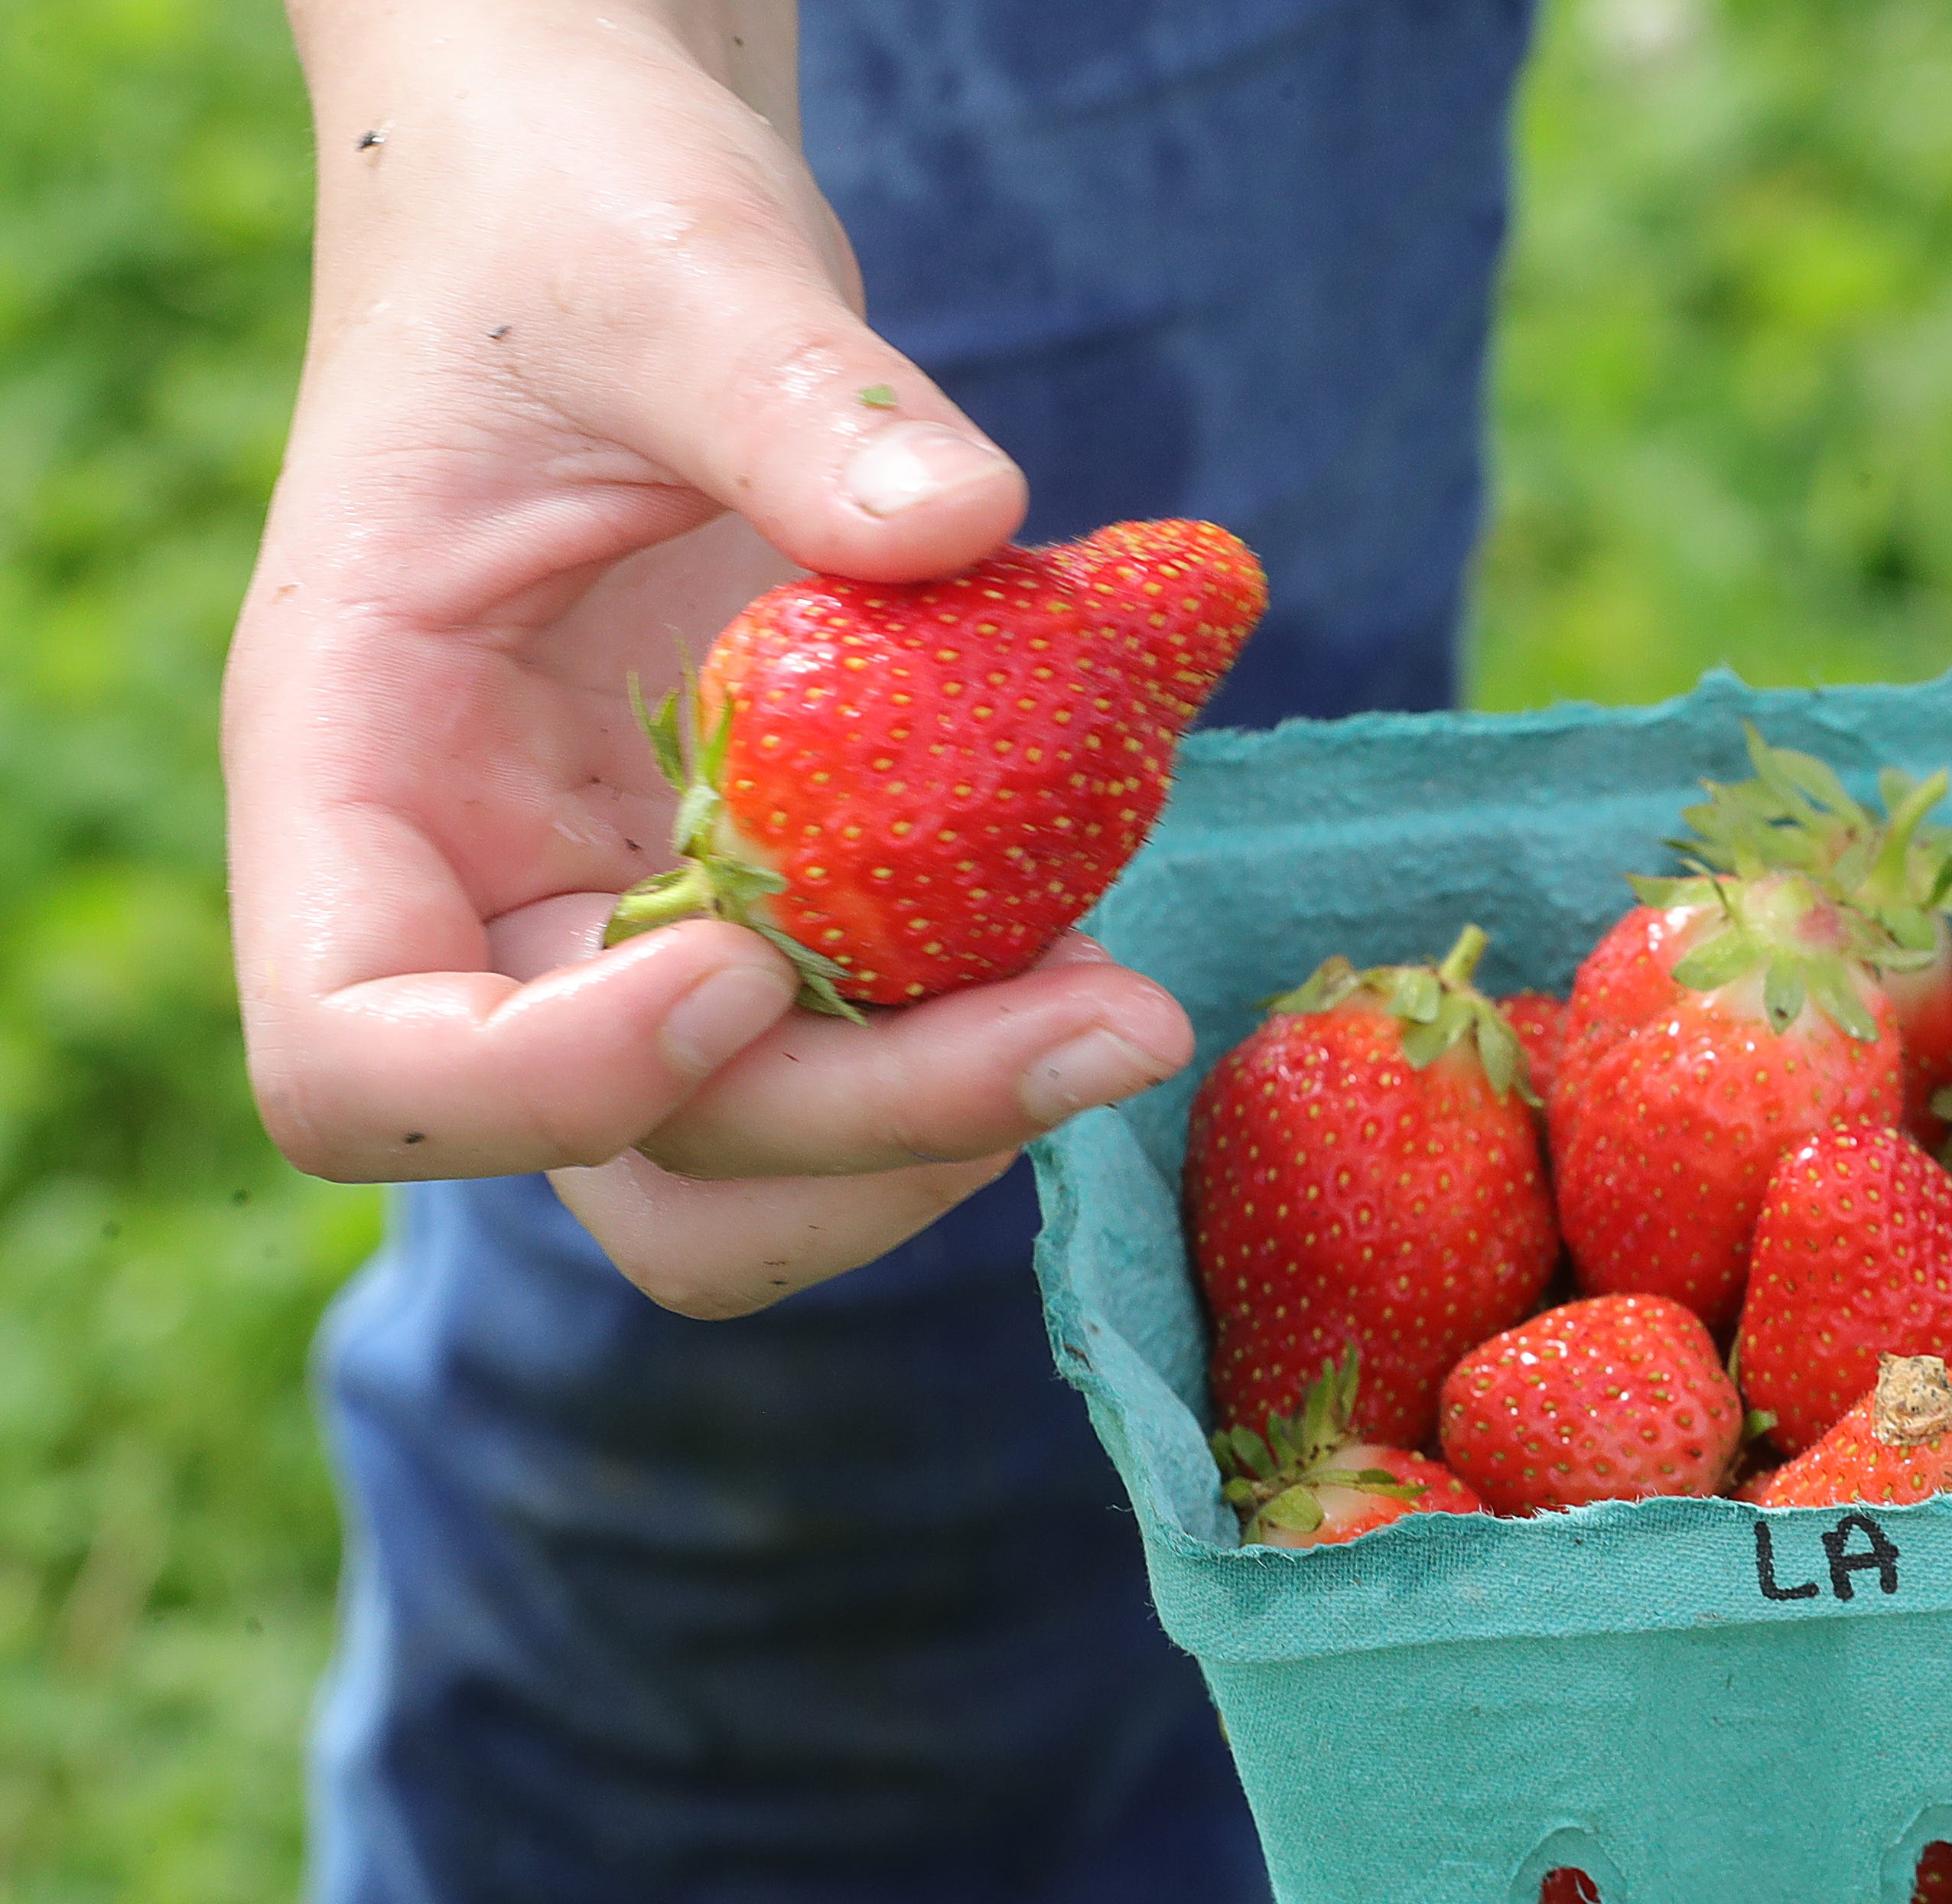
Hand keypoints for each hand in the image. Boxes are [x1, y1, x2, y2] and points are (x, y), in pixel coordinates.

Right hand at [223, 0, 1193, 1313]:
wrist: (626, 217)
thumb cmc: (580, 218)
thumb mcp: (668, 265)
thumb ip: (789, 391)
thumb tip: (966, 518)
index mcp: (356, 775)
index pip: (361, 1070)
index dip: (551, 1084)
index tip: (741, 962)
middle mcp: (475, 897)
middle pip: (629, 1160)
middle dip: (867, 1124)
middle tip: (1113, 1024)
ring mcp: (628, 928)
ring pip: (757, 1168)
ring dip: (946, 1128)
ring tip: (1125, 1005)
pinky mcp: (772, 908)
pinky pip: (867, 1053)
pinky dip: (987, 1034)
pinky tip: (1102, 932)